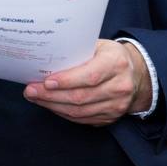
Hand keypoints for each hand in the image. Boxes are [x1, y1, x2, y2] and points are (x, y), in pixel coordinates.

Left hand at [23, 40, 151, 124]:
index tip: (46, 82)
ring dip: (53, 106)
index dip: (66, 81)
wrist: (136, 75)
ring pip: (79, 112)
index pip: (90, 76)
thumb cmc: (111, 56)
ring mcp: (116, 106)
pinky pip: (82, 120)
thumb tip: (47, 56)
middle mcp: (119, 87)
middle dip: (51, 96)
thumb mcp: (99, 45)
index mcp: (116, 63)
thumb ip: (78, 51)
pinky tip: (50, 105)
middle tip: (31, 91)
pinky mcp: (111, 118)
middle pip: (81, 97)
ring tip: (35, 98)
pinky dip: (63, 113)